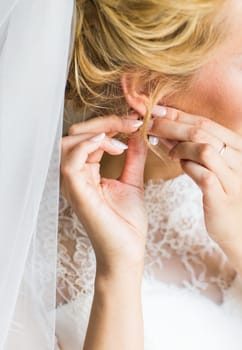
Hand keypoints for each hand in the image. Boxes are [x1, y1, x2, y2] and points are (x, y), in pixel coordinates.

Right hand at [60, 115, 147, 275]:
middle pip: (75, 134)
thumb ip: (133, 158)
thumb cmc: (128, 223)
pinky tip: (113, 145)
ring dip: (97, 132)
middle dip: (104, 122)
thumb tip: (138, 135)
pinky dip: (88, 146)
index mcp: (87, 172)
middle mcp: (75, 175)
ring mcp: (73, 184)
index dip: (111, 124)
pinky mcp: (76, 192)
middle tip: (131, 122)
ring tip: (122, 139)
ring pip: (69, 142)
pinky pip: (71, 160)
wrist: (128, 251)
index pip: (89, 137)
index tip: (136, 121)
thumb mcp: (133, 182)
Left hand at [148, 106, 241, 272]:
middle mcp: (239, 158)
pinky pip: (203, 174)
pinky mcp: (223, 196)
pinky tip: (180, 166)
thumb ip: (192, 147)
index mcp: (236, 147)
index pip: (205, 122)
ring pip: (203, 149)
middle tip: (150, 124)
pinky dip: (187, 166)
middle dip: (171, 125)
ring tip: (170, 151)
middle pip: (202, 131)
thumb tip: (166, 129)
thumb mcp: (212, 166)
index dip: (178, 114)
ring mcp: (233, 178)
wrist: (238, 229)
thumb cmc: (222, 194)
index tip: (155, 110)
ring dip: (180, 146)